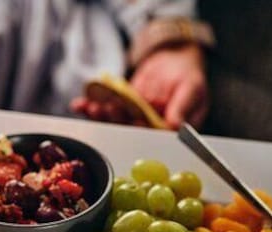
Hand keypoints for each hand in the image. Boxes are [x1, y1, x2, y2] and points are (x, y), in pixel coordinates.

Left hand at [70, 43, 207, 128]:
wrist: (173, 58)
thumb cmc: (188, 75)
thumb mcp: (192, 89)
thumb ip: (182, 107)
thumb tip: (176, 124)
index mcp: (169, 129)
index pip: (153, 133)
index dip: (141, 128)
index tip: (133, 120)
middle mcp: (149, 126)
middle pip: (129, 128)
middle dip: (116, 120)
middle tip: (108, 109)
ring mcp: (133, 116)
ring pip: (114, 119)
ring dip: (101, 115)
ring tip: (92, 107)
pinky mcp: (121, 105)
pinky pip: (106, 107)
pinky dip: (92, 106)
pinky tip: (79, 105)